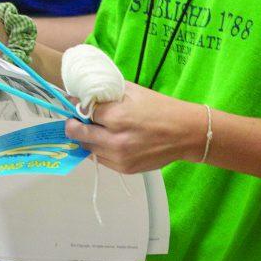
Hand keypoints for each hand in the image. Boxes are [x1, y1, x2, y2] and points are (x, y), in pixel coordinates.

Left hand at [64, 83, 206, 172]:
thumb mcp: (134, 92)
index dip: (77, 106)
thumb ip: (108, 93)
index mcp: (117, 117)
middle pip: (78, 133)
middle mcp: (114, 140)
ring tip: (96, 129)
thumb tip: (86, 92)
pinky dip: (99, 149)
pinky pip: (100, 159)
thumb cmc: (162, 109)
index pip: (83, 111)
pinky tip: (109, 140)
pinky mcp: (124, 169)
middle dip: (74, 124)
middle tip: (77, 118)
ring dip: (87, 138)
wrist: (186, 134)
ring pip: (87, 148)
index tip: (75, 103)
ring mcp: (119, 157)